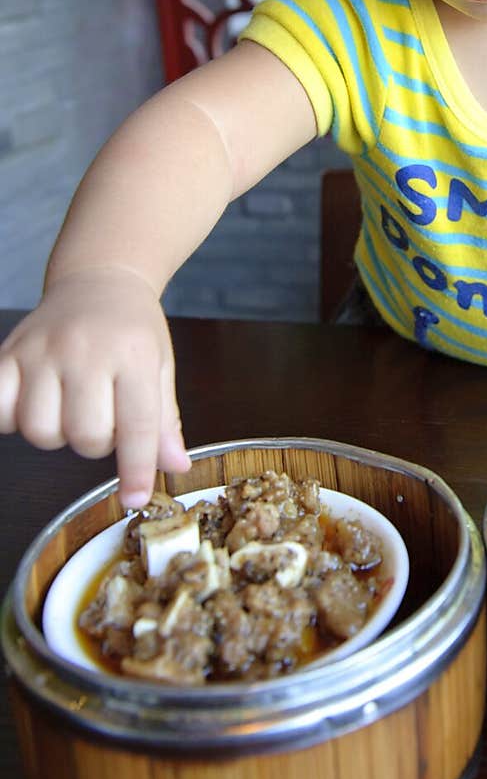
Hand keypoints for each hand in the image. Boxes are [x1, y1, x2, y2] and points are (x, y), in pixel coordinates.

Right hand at [0, 269, 190, 507]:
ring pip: (39, 430)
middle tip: (102, 417)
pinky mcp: (9, 352)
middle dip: (96, 442)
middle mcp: (86, 350)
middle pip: (84, 435)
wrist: (99, 280)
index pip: (136, 425)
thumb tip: (177, 466)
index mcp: (134, 355)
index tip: (135, 498)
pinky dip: (11, 417)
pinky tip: (33, 403)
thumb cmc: (133, 329)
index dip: (136, 469)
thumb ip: (164, 421)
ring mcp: (42, 350)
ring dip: (57, 433)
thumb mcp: (160, 367)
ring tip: (70, 408)